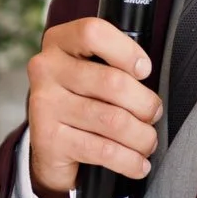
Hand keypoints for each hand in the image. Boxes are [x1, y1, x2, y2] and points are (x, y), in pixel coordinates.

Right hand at [26, 15, 161, 197]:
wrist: (51, 147)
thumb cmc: (83, 101)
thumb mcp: (93, 71)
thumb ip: (114, 63)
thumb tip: (148, 74)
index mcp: (59, 42)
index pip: (94, 33)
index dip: (127, 51)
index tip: (144, 71)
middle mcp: (46, 69)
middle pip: (113, 82)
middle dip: (145, 104)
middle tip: (152, 114)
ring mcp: (44, 105)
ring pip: (113, 120)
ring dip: (142, 136)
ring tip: (147, 142)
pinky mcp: (49, 140)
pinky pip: (104, 151)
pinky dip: (129, 161)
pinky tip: (138, 164)